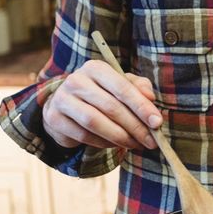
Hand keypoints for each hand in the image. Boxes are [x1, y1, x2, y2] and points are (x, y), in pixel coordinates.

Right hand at [43, 59, 162, 150]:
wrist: (66, 106)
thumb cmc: (102, 94)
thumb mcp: (121, 86)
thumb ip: (139, 88)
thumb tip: (150, 98)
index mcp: (95, 68)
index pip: (122, 87)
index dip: (141, 106)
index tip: (157, 123)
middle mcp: (76, 80)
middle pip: (111, 107)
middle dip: (135, 127)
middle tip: (151, 141)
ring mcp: (62, 99)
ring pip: (96, 122)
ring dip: (121, 137)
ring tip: (136, 144)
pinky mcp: (55, 118)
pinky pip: (84, 135)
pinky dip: (104, 143)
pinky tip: (116, 144)